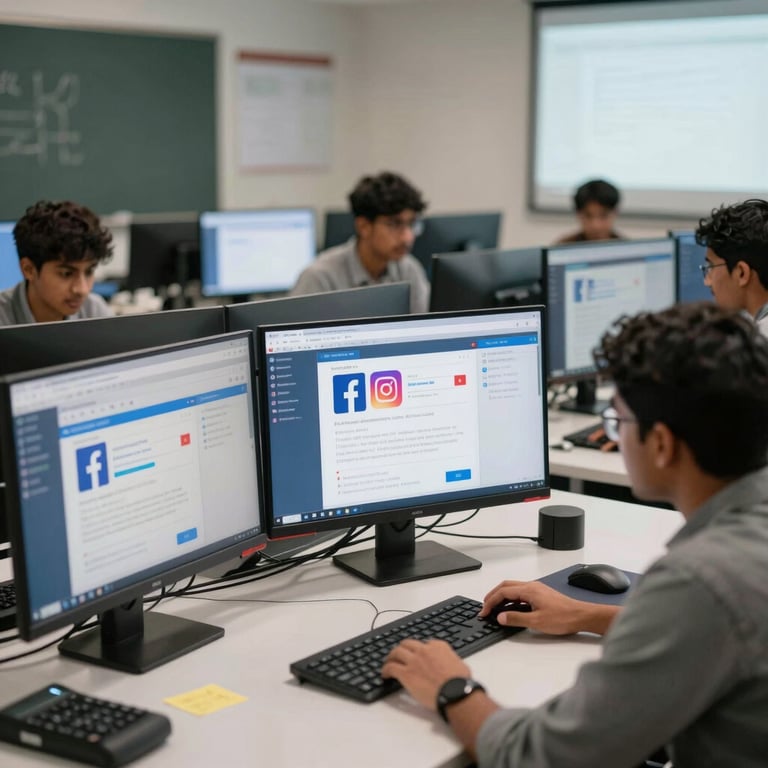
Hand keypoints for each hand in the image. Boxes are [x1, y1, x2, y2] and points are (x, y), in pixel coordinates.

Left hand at [382, 639, 470, 710]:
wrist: (455, 693)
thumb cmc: (460, 683)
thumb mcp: (460, 664)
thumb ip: (451, 661)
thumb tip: (450, 665)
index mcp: (438, 646)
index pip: (424, 644)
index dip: (419, 650)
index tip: (417, 655)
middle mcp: (424, 650)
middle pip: (407, 644)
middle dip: (401, 648)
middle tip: (398, 654)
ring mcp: (414, 661)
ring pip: (396, 652)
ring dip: (391, 657)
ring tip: (388, 662)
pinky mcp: (406, 673)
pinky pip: (391, 667)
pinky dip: (385, 669)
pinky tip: (384, 674)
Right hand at [479, 580, 618, 635]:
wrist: (582, 616)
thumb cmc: (564, 618)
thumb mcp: (537, 621)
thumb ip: (516, 619)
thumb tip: (500, 616)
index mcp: (528, 590)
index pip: (503, 592)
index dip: (491, 601)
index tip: (484, 612)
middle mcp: (532, 586)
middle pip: (506, 586)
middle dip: (493, 595)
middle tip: (485, 607)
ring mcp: (537, 589)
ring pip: (513, 588)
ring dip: (502, 596)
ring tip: (495, 608)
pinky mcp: (541, 595)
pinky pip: (521, 593)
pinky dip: (511, 599)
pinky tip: (512, 609)